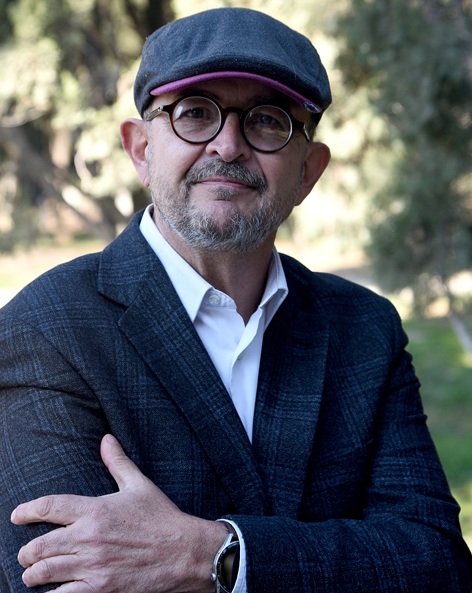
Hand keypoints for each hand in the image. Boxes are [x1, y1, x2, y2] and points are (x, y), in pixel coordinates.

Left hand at [11, 434, 227, 592]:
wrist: (186, 552)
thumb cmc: (162, 517)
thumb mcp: (139, 485)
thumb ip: (117, 462)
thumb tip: (106, 438)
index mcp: (96, 509)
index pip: (49, 507)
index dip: (27, 511)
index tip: (16, 516)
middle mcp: (90, 537)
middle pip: (38, 546)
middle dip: (26, 552)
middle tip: (26, 554)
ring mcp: (93, 566)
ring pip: (44, 573)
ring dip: (33, 575)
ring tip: (33, 574)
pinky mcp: (101, 589)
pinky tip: (52, 592)